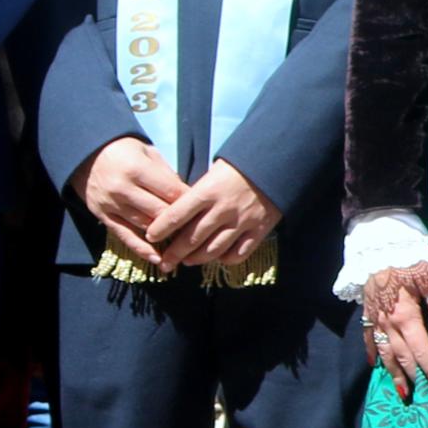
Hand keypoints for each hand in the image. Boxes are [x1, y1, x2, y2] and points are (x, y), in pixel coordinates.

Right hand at [67, 134, 192, 272]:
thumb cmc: (124, 151)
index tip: (204, 209)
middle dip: (180, 222)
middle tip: (197, 230)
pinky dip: (142, 249)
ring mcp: (111, 205)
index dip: (189, 202)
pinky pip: (125, 236)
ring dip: (165, 237)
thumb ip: (166, 174)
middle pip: (159, 212)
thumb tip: (187, 196)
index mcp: (137, 169)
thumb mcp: (147, 152)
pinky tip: (157, 258)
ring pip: (145, 226)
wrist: (85, 154)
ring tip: (183, 246)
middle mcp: (123, 189)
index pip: (171, 191)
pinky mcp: (103, 216)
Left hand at [148, 159, 280, 270]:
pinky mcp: (258, 231)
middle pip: (191, 239)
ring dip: (196, 259)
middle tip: (164, 262)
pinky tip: (218, 257)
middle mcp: (222, 210)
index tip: (150, 237)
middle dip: (174, 254)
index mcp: (207, 192)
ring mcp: (241, 223)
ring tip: (188, 261)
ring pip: (213, 250)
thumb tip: (177, 212)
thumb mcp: (213, 172)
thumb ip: (197, 193)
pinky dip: (225, 259)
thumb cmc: (240, 166)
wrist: (277, 165)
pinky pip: (238, 254)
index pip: (176, 215)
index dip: (160, 229)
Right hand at [363, 262, 427, 388]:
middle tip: (424, 394)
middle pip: (402, 356)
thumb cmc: (409, 258)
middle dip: (414, 376)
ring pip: (385, 353)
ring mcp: (375, 319)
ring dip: (394, 372)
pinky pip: (368, 338)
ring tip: (402, 390)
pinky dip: (372, 353)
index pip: (421, 351)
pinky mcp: (367, 313)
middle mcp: (388, 324)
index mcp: (406, 317)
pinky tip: (375, 365)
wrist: (378, 243)